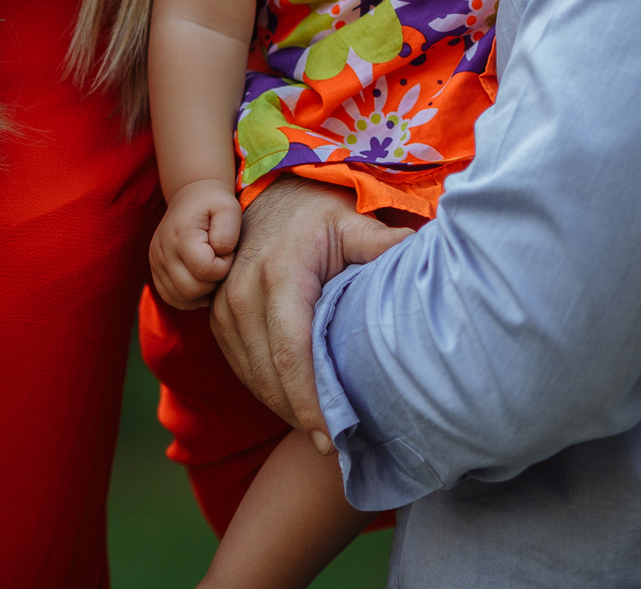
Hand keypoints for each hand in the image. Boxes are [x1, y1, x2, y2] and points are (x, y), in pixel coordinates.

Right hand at [150, 178, 241, 308]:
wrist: (190, 196)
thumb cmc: (213, 203)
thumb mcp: (228, 208)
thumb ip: (228, 232)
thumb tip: (219, 255)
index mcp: (181, 234)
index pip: (205, 270)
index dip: (224, 266)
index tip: (228, 252)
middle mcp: (163, 250)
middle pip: (191, 289)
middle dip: (213, 282)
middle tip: (221, 263)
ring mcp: (156, 262)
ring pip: (180, 297)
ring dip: (201, 292)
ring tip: (211, 271)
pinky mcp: (155, 270)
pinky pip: (171, 297)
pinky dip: (188, 298)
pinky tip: (201, 282)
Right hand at [211, 177, 412, 450]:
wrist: (269, 195)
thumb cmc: (318, 213)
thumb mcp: (351, 222)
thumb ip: (382, 245)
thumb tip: (423, 259)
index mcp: (281, 276)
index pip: (292, 355)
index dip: (309, 403)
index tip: (330, 439)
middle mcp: (244, 294)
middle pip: (270, 376)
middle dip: (299, 416)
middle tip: (334, 446)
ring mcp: (225, 307)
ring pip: (252, 377)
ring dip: (282, 408)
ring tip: (318, 432)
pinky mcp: (217, 316)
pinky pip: (240, 366)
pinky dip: (265, 390)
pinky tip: (292, 405)